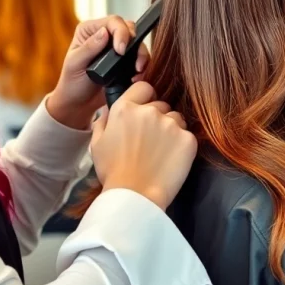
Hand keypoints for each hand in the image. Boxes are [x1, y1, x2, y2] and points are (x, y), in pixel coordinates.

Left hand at [46, 16, 150, 129]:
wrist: (79, 104)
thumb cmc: (72, 84)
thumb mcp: (75, 65)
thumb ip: (89, 48)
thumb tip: (104, 32)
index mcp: (89, 30)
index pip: (112, 22)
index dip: (121, 33)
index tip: (121, 51)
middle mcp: (104, 35)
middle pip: (129, 28)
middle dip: (135, 44)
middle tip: (135, 62)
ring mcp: (116, 47)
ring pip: (137, 42)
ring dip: (141, 55)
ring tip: (137, 71)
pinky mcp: (125, 61)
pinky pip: (140, 57)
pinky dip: (142, 65)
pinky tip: (136, 76)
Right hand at [89, 82, 196, 209]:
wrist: (135, 196)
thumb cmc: (113, 173)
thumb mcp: (96, 144)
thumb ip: (103, 121)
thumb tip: (108, 111)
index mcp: (125, 109)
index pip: (144, 88)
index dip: (145, 98)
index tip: (144, 110)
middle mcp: (149, 111)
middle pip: (161, 104)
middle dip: (157, 118)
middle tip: (150, 141)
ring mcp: (171, 124)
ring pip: (176, 119)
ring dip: (171, 130)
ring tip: (160, 152)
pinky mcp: (188, 139)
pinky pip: (187, 135)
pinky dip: (182, 145)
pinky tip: (170, 160)